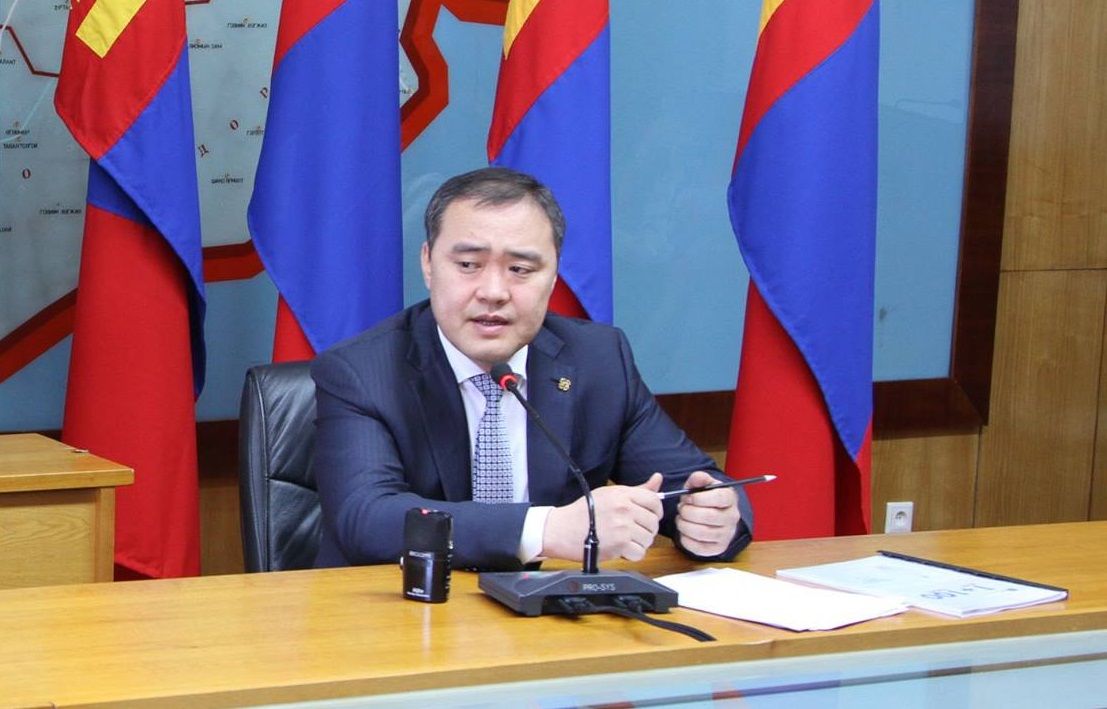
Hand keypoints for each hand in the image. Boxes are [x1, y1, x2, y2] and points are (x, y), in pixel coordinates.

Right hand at [542, 473, 663, 561]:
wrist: (562, 529)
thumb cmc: (583, 511)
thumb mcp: (609, 493)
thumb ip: (637, 490)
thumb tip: (658, 479)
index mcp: (623, 494)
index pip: (654, 500)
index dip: (655, 511)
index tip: (650, 516)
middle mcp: (625, 509)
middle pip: (654, 522)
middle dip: (647, 529)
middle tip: (634, 531)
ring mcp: (623, 527)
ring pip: (649, 538)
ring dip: (639, 542)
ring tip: (626, 540)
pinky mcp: (619, 545)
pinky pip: (640, 553)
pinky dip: (632, 554)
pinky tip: (622, 549)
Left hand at [675, 470, 740, 556]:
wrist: (712, 514)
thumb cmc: (705, 498)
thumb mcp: (702, 484)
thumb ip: (698, 478)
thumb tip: (697, 478)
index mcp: (730, 498)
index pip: (719, 497)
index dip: (698, 498)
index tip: (688, 497)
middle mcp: (732, 517)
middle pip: (709, 516)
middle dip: (688, 511)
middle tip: (681, 508)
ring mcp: (727, 534)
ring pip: (702, 533)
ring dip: (684, 525)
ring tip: (681, 519)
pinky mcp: (718, 548)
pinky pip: (699, 547)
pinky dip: (685, 539)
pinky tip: (684, 531)